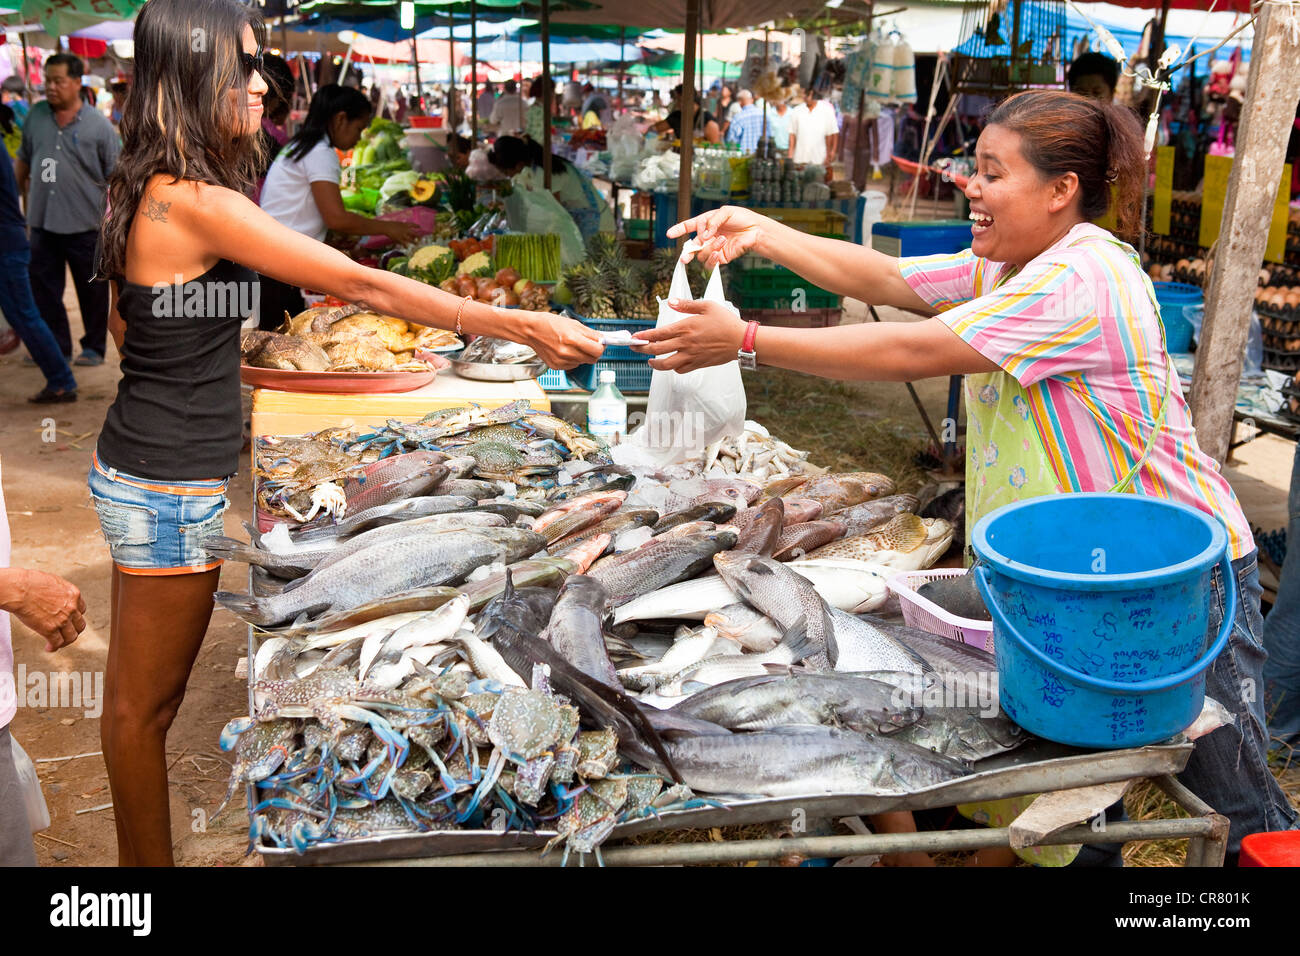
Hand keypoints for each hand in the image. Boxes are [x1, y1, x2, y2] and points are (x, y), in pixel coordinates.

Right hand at [0, 568, 86, 651]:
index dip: (75, 617)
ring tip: (58, 643)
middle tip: (65, 633)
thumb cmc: (30, 582)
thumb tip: (57, 595)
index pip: (81, 610)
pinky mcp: (50, 629)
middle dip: (73, 630)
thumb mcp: (54, 582)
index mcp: (74, 594)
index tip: (69, 620)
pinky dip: (54, 647)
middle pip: (79, 625)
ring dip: (65, 641)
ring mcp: (62, 620)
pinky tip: (49, 648)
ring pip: (71, 636)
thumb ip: (60, 591)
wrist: (20, 589)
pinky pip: (57, 642)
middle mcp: (72, 608)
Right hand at [383, 220, 421, 244]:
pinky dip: (405, 246)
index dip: (416, 226)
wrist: (386, 227)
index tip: (419, 227)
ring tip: (417, 244)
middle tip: (421, 238)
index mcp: (405, 225)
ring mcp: (403, 235)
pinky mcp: (400, 239)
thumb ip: (403, 226)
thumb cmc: (391, 225)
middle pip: (414, 234)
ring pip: (411, 240)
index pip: (413, 225)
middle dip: (418, 237)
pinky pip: (404, 244)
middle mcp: (406, 230)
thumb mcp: (398, 224)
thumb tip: (408, 230)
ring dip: (414, 242)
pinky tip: (406, 247)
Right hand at [520, 311, 603, 368]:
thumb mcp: (573, 323)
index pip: (597, 350)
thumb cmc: (549, 324)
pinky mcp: (557, 366)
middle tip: (588, 344)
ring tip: (572, 345)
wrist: (531, 330)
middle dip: (593, 352)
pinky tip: (565, 350)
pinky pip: (573, 365)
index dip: (601, 347)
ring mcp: (561, 361)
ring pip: (583, 362)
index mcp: (572, 339)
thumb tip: (602, 340)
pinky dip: (573, 359)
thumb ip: (590, 333)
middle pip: (592, 359)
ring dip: (582, 355)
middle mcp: (567, 353)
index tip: (600, 343)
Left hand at [631, 299, 745, 372]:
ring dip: (654, 363)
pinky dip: (673, 368)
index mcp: (685, 328)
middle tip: (634, 347)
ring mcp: (691, 356)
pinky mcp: (698, 364)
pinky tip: (671, 363)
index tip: (634, 337)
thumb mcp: (706, 306)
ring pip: (666, 364)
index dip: (643, 336)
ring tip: (649, 360)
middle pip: (656, 350)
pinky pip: (680, 370)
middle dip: (641, 349)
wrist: (741, 340)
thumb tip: (670, 302)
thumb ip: (686, 305)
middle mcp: (685, 343)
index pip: (658, 334)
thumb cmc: (725, 321)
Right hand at [666, 205, 764, 269]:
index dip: (678, 230)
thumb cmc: (742, 218)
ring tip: (723, 239)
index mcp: (706, 223)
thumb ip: (712, 222)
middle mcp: (708, 237)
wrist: (756, 230)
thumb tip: (704, 236)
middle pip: (692, 246)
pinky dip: (712, 258)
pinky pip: (710, 262)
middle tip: (684, 258)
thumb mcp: (725, 212)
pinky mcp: (721, 258)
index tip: (669, 234)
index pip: (689, 226)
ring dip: (710, 247)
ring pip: (701, 254)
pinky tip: (719, 252)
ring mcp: (713, 248)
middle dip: (687, 252)